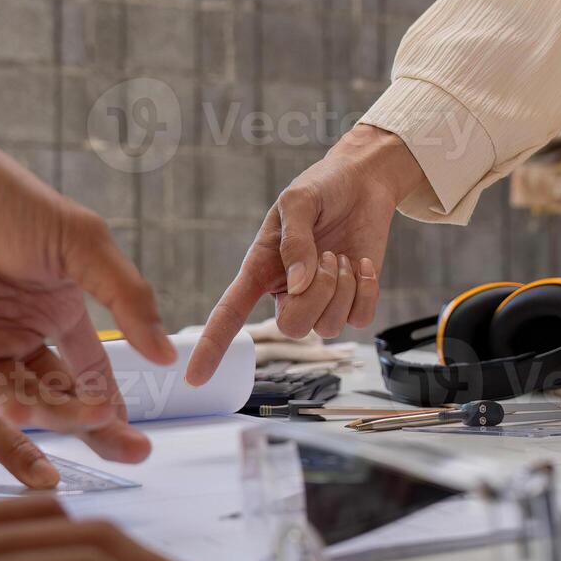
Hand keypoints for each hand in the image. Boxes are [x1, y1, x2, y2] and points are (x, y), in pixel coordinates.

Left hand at [0, 123, 176, 476]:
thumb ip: (127, 297)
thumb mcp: (80, 242)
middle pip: (58, 394)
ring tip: (80, 421)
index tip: (138, 442)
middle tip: (127, 451)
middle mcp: (15, 330)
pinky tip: (21, 409)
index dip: (113, 406)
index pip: (90, 370)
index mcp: (54, 305)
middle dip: (92, 425)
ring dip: (48, 412)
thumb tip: (166, 355)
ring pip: (17, 394)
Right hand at [186, 125, 426, 384]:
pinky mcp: (353, 300)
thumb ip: (295, 241)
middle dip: (316, 295)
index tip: (195, 378)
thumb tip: (299, 285)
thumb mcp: (297, 201)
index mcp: (260, 270)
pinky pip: (359, 319)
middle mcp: (286, 292)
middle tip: (326, 255)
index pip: (229, 314)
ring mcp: (321, 300)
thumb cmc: (321, 188)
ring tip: (339, 256)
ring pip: (328, 327)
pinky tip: (361, 265)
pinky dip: (365, 291)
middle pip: (292, 328)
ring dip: (341, 288)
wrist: (362, 182)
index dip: (212, 347)